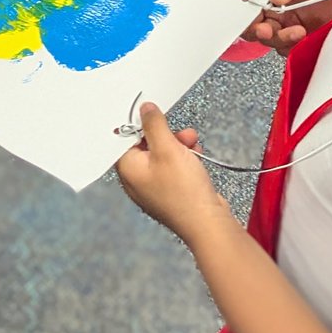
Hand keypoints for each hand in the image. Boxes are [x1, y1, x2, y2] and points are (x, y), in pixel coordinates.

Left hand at [116, 102, 230, 246]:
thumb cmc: (184, 191)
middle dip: (164, 134)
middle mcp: (136, 179)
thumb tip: (145, 109)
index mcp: (127, 169)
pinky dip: (182, 158)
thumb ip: (154, 124)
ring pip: (160, 154)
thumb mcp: (168, 147)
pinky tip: (194, 155)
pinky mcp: (169, 192)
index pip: (123, 138)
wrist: (208, 223)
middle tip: (178, 133)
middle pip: (143, 145)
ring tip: (191, 143)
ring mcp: (153, 187)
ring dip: (176, 144)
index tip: (149, 113)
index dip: (137, 123)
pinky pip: (171, 167)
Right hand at [243, 0, 331, 56]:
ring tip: (297, 31)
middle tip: (267, 31)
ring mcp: (286, 22)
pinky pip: (287, 48)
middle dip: (258, 31)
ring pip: (271, 39)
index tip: (253, 19)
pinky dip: (292, 47)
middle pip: (255, 25)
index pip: (248, 3)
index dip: (245, 14)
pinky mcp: (300, 35)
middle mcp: (273, 7)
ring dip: (280, 39)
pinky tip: (303, 36)